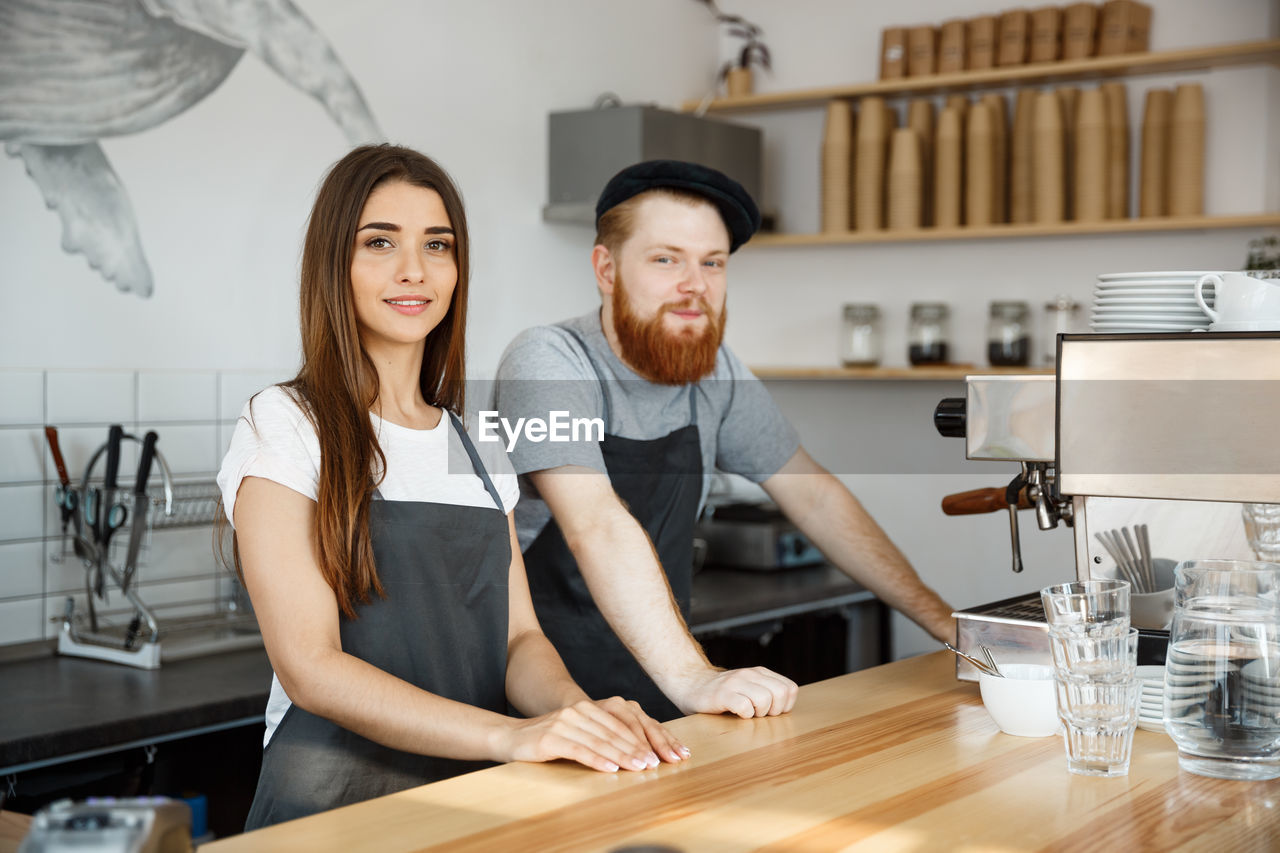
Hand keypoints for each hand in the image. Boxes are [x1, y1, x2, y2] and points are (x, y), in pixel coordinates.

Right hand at [496, 698, 688, 772]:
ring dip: (623, 755)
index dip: (646, 737)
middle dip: (639, 748)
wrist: (510, 736)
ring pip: (601, 741)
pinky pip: (579, 750)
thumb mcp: (580, 732)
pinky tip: (611, 768)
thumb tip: (639, 751)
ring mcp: (565, 722)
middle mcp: (580, 710)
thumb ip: (604, 735)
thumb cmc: (550, 739)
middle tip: (656, 764)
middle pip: (616, 731)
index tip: (663, 752)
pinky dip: (597, 759)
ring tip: (640, 767)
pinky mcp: (551, 738)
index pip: (625, 723)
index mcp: (590, 707)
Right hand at [678, 666, 797, 718]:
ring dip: (758, 714)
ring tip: (746, 714)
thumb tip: (785, 711)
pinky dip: (743, 716)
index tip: (770, 712)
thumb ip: (766, 692)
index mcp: (760, 673)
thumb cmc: (722, 693)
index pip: (789, 689)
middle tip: (759, 715)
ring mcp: (735, 682)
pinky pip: (744, 707)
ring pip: (764, 699)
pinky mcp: (722, 694)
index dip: (784, 705)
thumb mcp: (748, 687)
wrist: (690, 685)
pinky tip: (735, 714)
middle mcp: (749, 674)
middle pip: (780, 694)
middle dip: (774, 711)